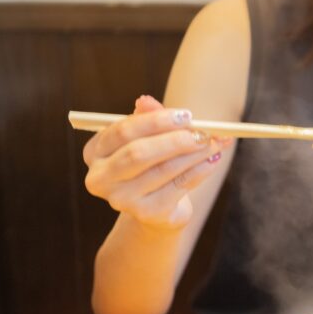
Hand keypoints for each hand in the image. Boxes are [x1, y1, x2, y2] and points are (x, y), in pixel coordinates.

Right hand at [82, 95, 230, 228]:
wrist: (156, 206)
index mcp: (95, 151)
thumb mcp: (148, 137)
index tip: (186, 115)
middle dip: (175, 140)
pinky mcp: (147, 213)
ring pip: (164, 170)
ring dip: (195, 154)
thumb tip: (146, 100)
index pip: (122, 131)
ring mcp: (122, 199)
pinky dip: (201, 170)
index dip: (155, 121)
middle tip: (203, 132)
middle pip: (138, 153)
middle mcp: (101, 177)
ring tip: (216, 142)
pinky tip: (213, 160)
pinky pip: (180, 186)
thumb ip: (148, 118)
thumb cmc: (151, 163)